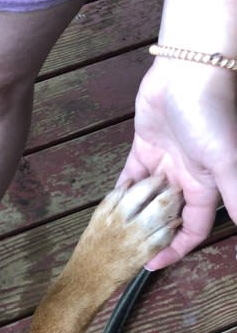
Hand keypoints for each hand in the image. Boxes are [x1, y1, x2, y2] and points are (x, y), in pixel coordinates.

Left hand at [117, 58, 236, 268]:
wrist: (190, 69)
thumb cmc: (212, 114)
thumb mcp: (226, 162)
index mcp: (209, 184)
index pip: (194, 226)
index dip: (177, 247)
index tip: (153, 263)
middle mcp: (189, 175)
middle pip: (168, 214)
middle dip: (152, 232)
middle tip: (126, 249)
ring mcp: (167, 159)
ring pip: (148, 195)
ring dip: (134, 211)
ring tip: (113, 231)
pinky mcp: (146, 143)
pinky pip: (132, 173)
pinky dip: (122, 188)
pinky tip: (108, 205)